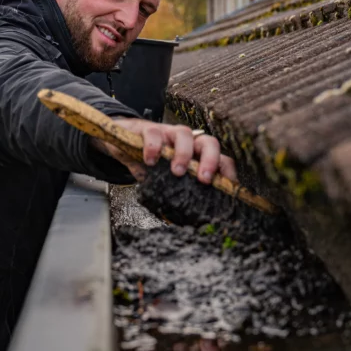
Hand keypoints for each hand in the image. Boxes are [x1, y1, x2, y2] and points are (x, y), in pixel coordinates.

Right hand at [91, 118, 237, 183]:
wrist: (123, 143)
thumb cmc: (151, 164)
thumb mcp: (164, 181)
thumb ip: (174, 193)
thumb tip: (180, 220)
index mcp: (196, 156)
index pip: (221, 159)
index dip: (226, 173)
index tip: (227, 188)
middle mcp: (188, 142)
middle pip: (209, 142)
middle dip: (210, 160)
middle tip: (203, 179)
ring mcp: (170, 133)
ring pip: (185, 133)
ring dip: (184, 153)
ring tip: (177, 171)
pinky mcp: (150, 129)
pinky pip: (155, 133)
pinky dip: (154, 147)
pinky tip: (150, 161)